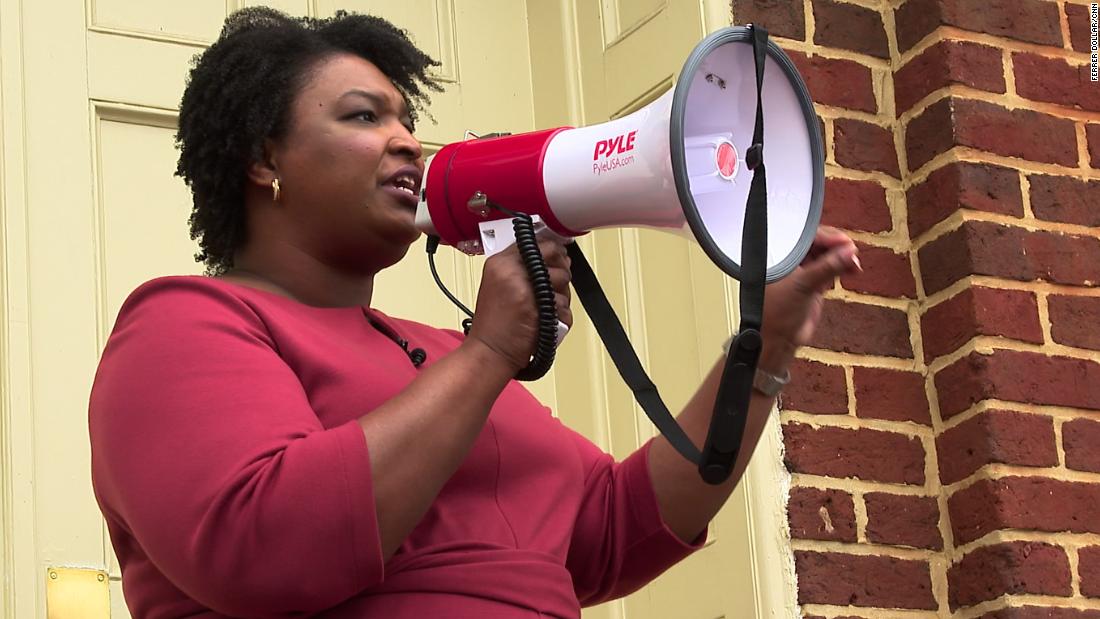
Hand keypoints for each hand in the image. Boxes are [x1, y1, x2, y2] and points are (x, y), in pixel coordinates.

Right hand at [464, 237, 572, 372]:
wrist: (489, 351)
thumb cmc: (494, 324)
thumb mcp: (498, 284)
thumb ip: (521, 267)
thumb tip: (555, 255)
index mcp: (500, 262)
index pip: (536, 242)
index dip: (551, 251)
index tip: (556, 258)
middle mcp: (511, 271)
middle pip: (554, 255)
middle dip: (561, 269)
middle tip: (555, 284)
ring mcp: (525, 288)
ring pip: (564, 279)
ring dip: (562, 295)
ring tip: (546, 308)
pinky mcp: (537, 308)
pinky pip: (564, 305)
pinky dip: (561, 316)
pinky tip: (546, 321)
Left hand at [758, 226, 860, 370]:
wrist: (778, 340)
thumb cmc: (775, 313)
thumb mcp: (803, 286)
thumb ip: (826, 268)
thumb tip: (847, 252)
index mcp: (781, 255)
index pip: (806, 236)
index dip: (827, 236)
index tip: (844, 241)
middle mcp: (791, 261)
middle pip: (818, 244)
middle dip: (837, 247)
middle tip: (852, 251)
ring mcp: (803, 272)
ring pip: (827, 256)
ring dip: (843, 258)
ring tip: (854, 264)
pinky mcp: (812, 284)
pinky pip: (830, 269)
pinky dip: (842, 268)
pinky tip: (853, 269)